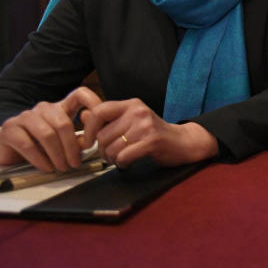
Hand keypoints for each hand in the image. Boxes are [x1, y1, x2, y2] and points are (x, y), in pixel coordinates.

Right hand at [0, 87, 102, 171]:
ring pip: (47, 134)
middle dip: (72, 147)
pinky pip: (28, 144)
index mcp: (61, 107)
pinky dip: (40, 159)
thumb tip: (92, 140)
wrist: (8, 148)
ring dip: (57, 155)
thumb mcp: (64, 141)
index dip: (94, 102)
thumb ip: (79, 139)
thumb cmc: (40, 144)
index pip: (80, 94)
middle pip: (64, 123)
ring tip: (62, 168)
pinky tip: (46, 167)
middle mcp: (44, 109)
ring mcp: (26, 117)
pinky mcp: (10, 129)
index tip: (101, 121)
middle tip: (75, 164)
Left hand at [89, 99, 217, 167]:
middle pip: (103, 135)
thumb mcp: (132, 120)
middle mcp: (138, 111)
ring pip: (111, 148)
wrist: (183, 142)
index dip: (89, 128)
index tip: (90, 141)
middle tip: (110, 155)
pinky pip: (123, 156)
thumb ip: (108, 118)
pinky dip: (122, 163)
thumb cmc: (155, 133)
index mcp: (131, 104)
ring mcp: (145, 125)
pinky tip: (128, 162)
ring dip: (112, 159)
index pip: (99, 111)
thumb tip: (84, 115)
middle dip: (102, 150)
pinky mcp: (151, 141)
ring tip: (121, 158)